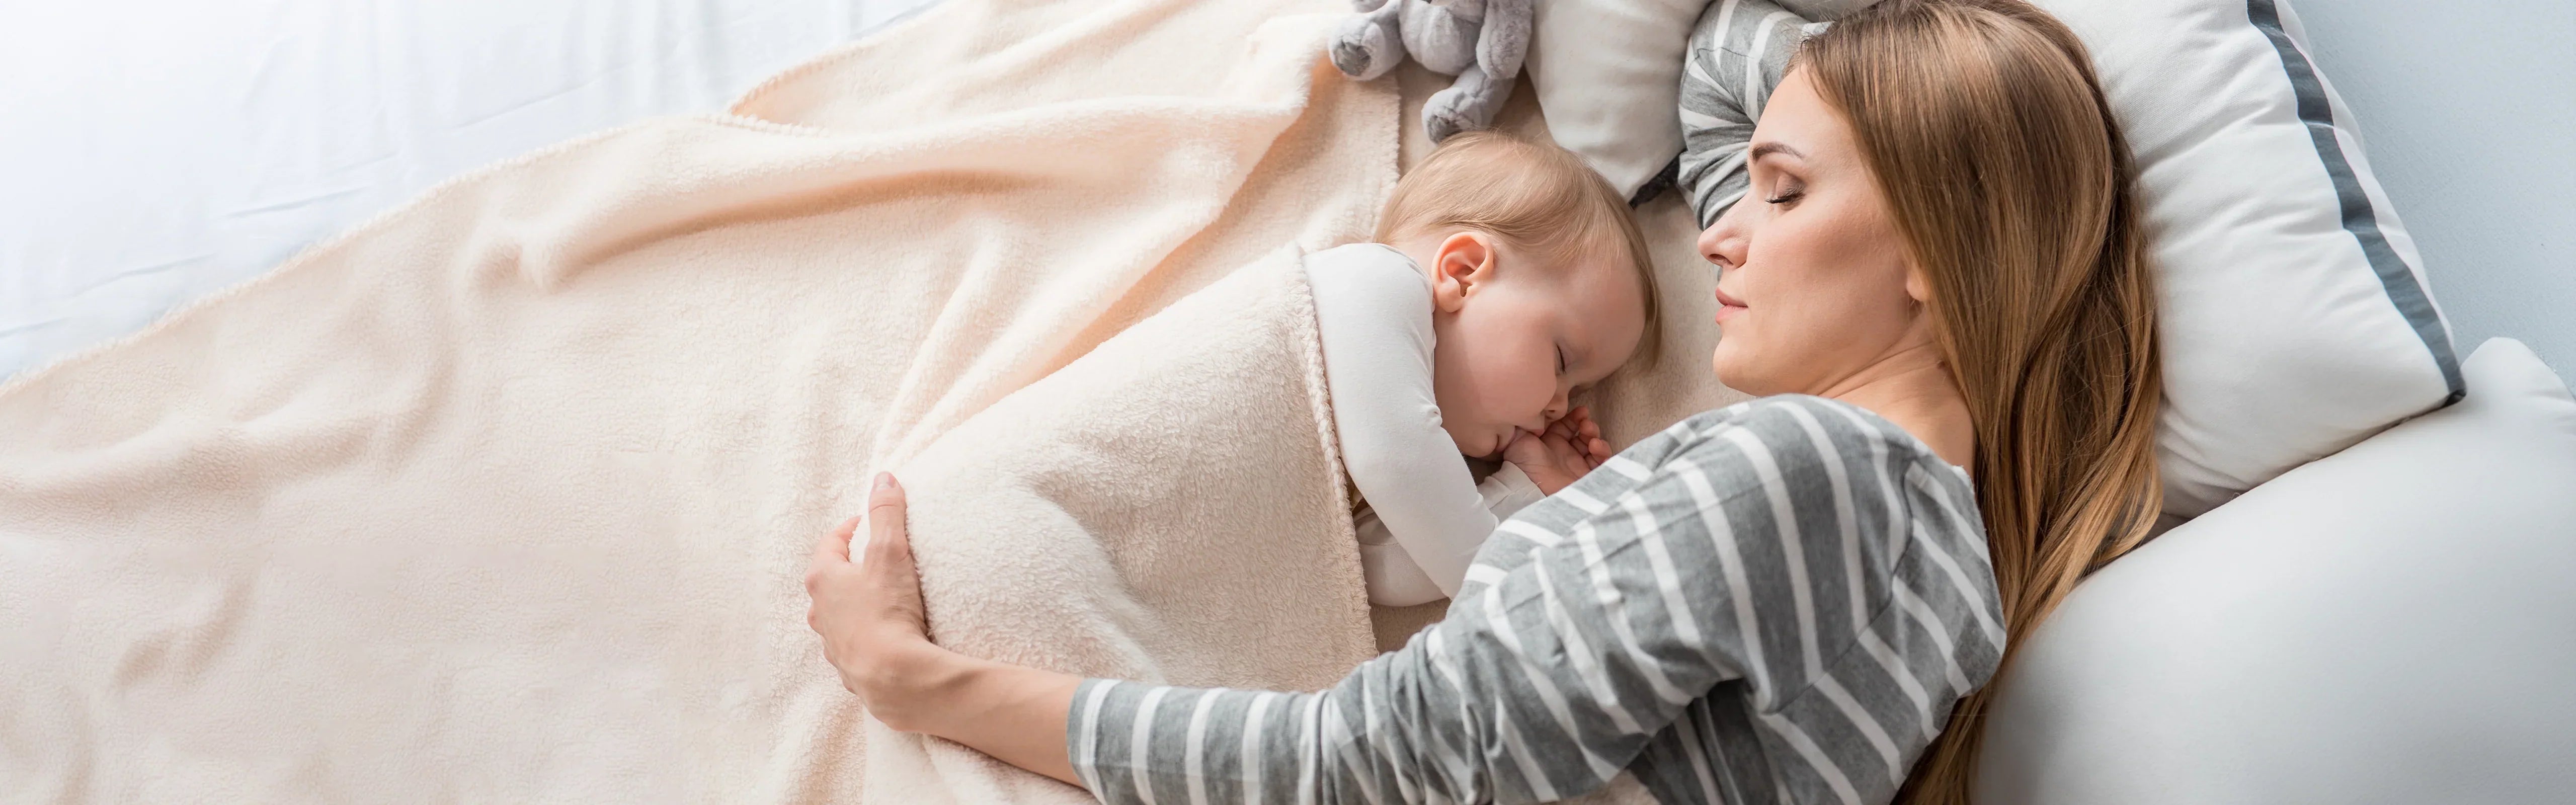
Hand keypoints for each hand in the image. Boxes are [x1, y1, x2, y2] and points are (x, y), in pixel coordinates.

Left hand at [805, 473, 951, 730]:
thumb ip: (887, 513)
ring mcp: (832, 644)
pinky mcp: (849, 670)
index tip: (870, 523)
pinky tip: (888, 637)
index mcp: (822, 579)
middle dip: (852, 568)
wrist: (894, 676)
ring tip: (884, 599)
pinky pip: (855, 646)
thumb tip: (883, 478)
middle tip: (877, 559)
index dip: (851, 529)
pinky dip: (867, 637)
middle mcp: (819, 612)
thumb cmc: (887, 610)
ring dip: (857, 606)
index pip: (831, 543)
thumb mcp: (890, 551)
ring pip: (839, 616)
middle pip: (832, 581)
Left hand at [1502, 406, 1612, 494]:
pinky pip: (1602, 465)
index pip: (1567, 426)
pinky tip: (1596, 448)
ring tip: (1592, 439)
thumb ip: (1527, 423)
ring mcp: (1576, 466)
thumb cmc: (1522, 463)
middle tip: (1586, 425)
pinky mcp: (1585, 478)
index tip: (1582, 410)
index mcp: (1550, 443)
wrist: (1529, 488)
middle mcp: (1564, 454)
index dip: (1576, 417)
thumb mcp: (1518, 438)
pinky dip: (1603, 454)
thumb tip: (1533, 412)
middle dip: (1588, 427)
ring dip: (1597, 439)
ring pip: (1595, 448)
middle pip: (1584, 436)